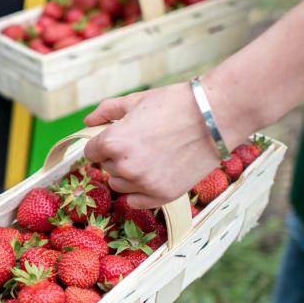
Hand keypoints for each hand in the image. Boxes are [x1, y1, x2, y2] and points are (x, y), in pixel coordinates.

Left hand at [82, 84, 220, 208]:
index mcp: (112, 143)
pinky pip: (136, 201)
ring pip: (119, 185)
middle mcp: (124, 167)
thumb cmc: (174, 103)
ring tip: (152, 157)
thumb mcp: (135, 101)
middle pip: (107, 168)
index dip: (103, 144)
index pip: (91, 153)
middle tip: (144, 143)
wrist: (216, 115)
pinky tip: (156, 175)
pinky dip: (141, 191)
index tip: (121, 138)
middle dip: (118, 157)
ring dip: (128, 175)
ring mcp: (143, 184)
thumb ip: (106, 112)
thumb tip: (87, 122)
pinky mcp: (163, 196)